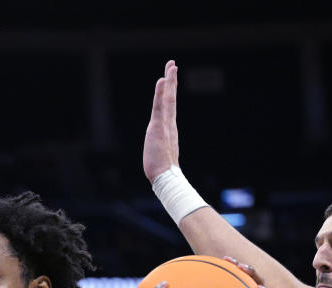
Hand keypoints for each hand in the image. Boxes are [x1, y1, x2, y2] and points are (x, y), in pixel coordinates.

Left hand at [143, 60, 179, 182]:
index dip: (170, 92)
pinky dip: (161, 92)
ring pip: (167, 98)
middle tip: (172, 64)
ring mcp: (165, 124)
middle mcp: (169, 124)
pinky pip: (160, 106)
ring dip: (169, 81)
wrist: (165, 178)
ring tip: (171, 66)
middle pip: (170, 98)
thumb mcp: (161, 156)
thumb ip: (162, 151)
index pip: (169, 106)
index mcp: (169, 129)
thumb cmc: (162, 170)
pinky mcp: (159, 127)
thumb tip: (162, 158)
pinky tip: (162, 80)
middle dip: (172, 81)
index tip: (170, 79)